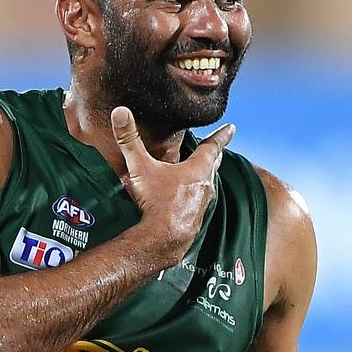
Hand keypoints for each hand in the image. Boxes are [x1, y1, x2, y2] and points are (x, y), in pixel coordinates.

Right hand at [110, 106, 235, 264]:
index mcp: (196, 169)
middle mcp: (204, 186)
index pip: (212, 146)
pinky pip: (198, 203)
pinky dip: (195, 197)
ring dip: (205, 177)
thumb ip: (129, 140)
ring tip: (200, 174)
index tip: (231, 128)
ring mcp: (201, 205)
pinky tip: (186, 201)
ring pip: (206, 185)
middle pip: (212, 165)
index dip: (221, 135)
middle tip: (219, 148)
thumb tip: (120, 111)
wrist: (161, 240)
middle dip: (215, 155)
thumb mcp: (139, 167)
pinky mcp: (195, 220)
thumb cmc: (154, 202)